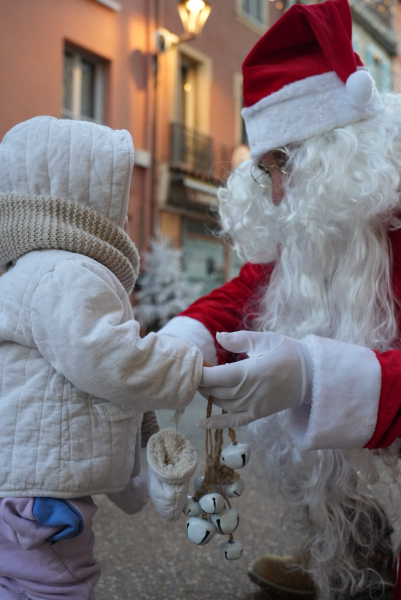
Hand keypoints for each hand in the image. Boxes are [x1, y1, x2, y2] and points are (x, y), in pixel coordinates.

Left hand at [197, 331, 312, 428]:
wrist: (312, 374)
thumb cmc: (288, 352)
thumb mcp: (265, 339)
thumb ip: (239, 339)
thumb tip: (218, 336)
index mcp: (248, 372)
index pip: (214, 376)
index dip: (200, 372)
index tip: (192, 363)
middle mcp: (248, 392)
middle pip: (214, 390)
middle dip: (201, 382)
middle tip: (194, 371)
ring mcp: (253, 406)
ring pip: (221, 404)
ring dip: (208, 395)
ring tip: (201, 385)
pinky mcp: (258, 414)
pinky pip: (233, 422)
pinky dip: (216, 424)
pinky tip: (201, 424)